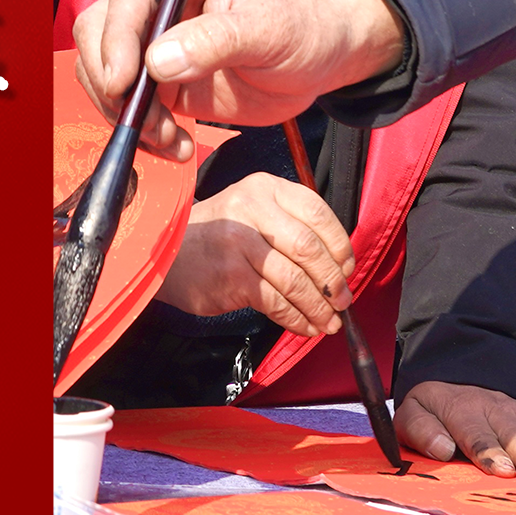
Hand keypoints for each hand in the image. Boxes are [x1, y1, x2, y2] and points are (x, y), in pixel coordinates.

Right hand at [73, 0, 403, 159]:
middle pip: (98, 34)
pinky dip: (142, 132)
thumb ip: (217, 39)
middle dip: (112, 83)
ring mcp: (156, 40)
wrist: (321, 58)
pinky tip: (177, 145)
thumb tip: (158, 61)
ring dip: (126, 114)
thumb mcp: (271, 27)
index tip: (123, 84)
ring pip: (105, 75)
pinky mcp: (160, 80)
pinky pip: (129, 107)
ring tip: (171, 139)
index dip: (116, 41)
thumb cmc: (304, 26)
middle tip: (146, 122)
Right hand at [157, 172, 355, 337]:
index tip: (347, 268)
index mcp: (265, 188)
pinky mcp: (231, 275)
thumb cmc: (218, 236)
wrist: (168, 253)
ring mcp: (239, 241)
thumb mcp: (252, 211)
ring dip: (318, 306)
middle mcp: (252, 208)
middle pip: (309, 247)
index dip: (339, 245)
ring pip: (295, 279)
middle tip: (343, 300)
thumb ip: (290, 226)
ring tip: (328, 321)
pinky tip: (305, 326)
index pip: (317, 212)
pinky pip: (275, 302)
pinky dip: (296, 319)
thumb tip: (337, 265)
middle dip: (333, 280)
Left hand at [394, 381, 515, 479]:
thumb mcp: (412, 413)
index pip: (474, 433)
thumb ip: (421, 431)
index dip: (489, 452)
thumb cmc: (433, 407)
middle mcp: (492, 408)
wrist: (454, 372)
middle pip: (511, 434)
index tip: (502, 470)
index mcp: (459, 410)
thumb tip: (441, 449)